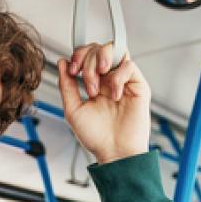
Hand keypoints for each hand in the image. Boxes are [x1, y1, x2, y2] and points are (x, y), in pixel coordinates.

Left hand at [57, 43, 150, 163]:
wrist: (114, 153)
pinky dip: (117, 78)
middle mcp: (109, 79)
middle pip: (99, 48)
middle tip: (87, 83)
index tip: (72, 70)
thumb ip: (66, 86)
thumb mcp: (73, 110)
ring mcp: (124, 81)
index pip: (87, 55)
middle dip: (87, 61)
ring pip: (115, 50)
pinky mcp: (138, 86)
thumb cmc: (96, 137)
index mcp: (95, 83)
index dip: (79, 55)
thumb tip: (61, 62)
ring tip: (97, 84)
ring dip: (101, 61)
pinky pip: (129, 66)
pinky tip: (114, 96)